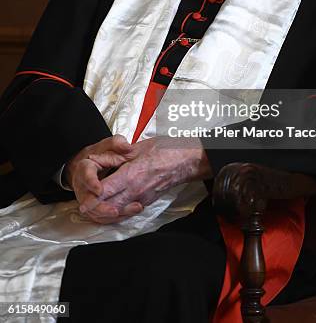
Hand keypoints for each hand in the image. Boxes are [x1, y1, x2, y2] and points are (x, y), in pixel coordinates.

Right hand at [64, 135, 142, 223]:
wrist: (91, 165)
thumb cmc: (101, 154)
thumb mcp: (108, 145)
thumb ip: (117, 143)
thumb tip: (127, 147)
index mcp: (85, 168)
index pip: (85, 175)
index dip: (91, 183)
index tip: (99, 190)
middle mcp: (83, 186)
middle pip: (88, 200)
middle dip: (101, 207)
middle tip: (115, 210)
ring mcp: (86, 198)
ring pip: (94, 212)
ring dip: (110, 215)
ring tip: (130, 211)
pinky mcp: (93, 207)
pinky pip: (101, 217)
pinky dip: (114, 218)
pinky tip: (129, 213)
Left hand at [79, 136, 211, 217]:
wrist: (187, 161)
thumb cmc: (166, 150)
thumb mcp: (139, 147)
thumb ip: (119, 154)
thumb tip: (103, 156)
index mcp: (132, 175)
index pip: (107, 191)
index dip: (93, 199)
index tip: (83, 205)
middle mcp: (136, 190)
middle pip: (110, 206)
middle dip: (96, 210)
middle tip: (84, 209)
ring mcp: (143, 198)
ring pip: (119, 212)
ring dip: (106, 213)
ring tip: (94, 212)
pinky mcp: (148, 202)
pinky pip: (129, 211)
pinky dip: (119, 213)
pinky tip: (112, 210)